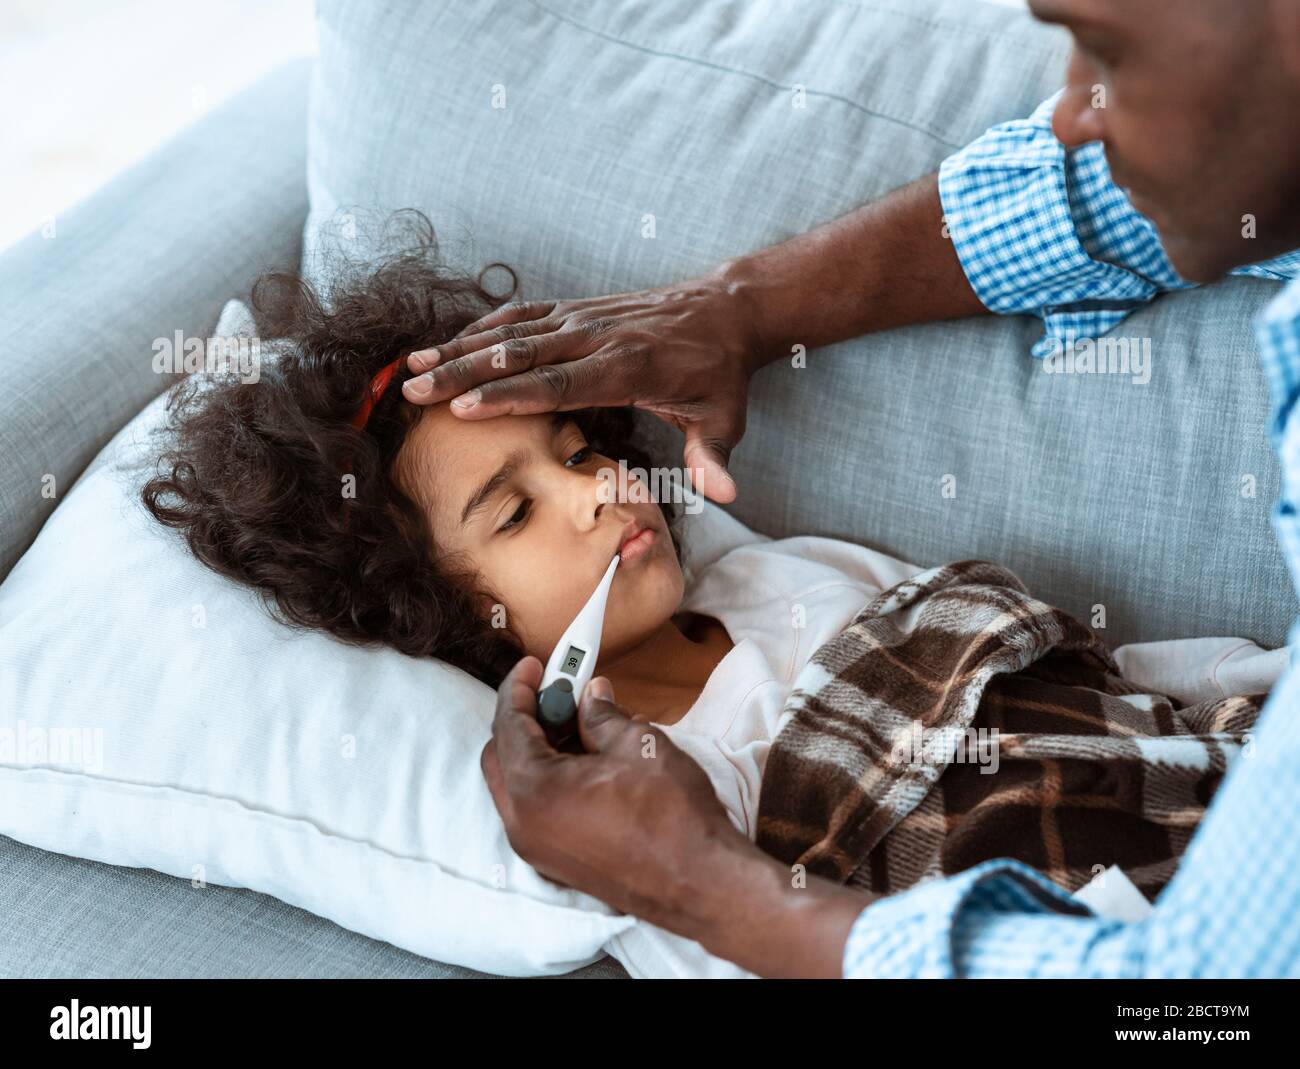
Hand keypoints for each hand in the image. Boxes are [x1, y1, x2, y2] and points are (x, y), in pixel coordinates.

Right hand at [402, 272, 761, 503]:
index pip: (557, 384)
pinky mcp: (578, 310)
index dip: (508, 396)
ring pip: (513, 332)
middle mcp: (598, 337)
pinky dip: (485, 327)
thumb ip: (714, 455)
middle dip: (462, 372)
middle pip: (520, 355)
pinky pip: (524, 315)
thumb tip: (721, 492)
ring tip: (412, 364)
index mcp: (627, 367)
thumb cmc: (720, 373)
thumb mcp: (725, 417)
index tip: (462, 408)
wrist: (726, 311)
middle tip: (412, 389)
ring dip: (460, 347)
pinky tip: (451, 342)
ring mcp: (585, 319)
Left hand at [480, 656, 869, 976]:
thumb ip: (600, 715)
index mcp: (533, 791)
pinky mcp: (558, 863)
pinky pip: (538, 811)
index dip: (521, 687)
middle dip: (525, 718)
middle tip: (559, 694)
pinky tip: (591, 760)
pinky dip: (552, 780)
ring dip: (540, 750)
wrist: (701, 883)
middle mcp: (522, 825)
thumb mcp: (636, 744)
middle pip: (502, 756)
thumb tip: (589, 696)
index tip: (537, 665)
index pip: (508, 725)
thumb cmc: (671, 814)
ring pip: (518, 785)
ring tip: (583, 724)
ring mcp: (538, 850)